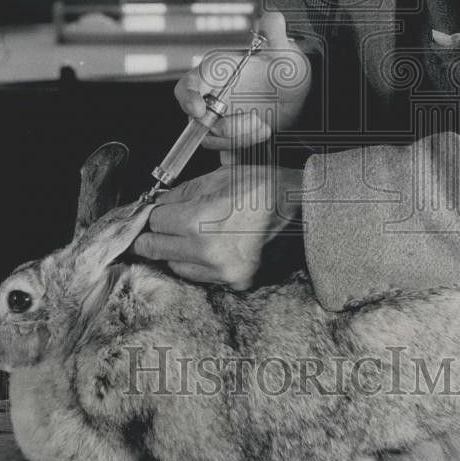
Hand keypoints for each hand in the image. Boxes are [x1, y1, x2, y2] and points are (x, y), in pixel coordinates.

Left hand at [132, 164, 302, 288]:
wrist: (307, 211)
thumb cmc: (267, 189)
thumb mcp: (221, 178)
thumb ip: (184, 192)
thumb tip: (160, 202)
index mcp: (199, 222)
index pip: (154, 222)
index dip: (153, 213)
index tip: (155, 210)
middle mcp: (206, 253)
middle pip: (155, 249)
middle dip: (153, 235)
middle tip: (154, 226)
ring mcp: (222, 272)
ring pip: (175, 266)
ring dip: (175, 251)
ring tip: (189, 234)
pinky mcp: (236, 282)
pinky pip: (202, 277)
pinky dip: (198, 264)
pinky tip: (208, 247)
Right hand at [173, 11, 311, 156]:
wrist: (300, 94)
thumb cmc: (286, 68)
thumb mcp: (283, 51)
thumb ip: (275, 33)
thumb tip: (273, 17)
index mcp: (216, 73)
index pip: (187, 86)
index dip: (188, 99)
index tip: (199, 111)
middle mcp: (213, 97)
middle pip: (199, 121)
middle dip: (225, 127)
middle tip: (255, 121)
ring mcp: (220, 118)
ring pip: (214, 139)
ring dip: (241, 137)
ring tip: (265, 124)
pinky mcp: (231, 136)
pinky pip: (226, 151)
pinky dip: (242, 147)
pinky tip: (263, 132)